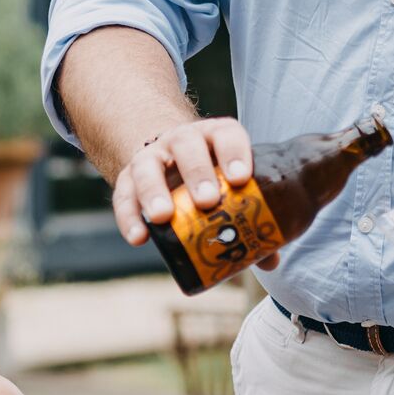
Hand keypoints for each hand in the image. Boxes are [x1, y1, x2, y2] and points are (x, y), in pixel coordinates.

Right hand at [108, 117, 267, 257]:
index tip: (240, 178)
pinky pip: (124, 194)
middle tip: (207, 202)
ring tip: (163, 217)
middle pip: (187, 146)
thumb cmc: (212, 176)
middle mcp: (183, 140)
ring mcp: (153, 157)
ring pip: (149, 166)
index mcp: (215, 137)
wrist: (169, 159)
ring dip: (155, 191)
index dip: (234, 153)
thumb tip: (269, 259)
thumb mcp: (231, 186)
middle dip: (197, 173)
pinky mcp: (128, 177)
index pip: (226, 135)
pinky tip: (139, 238)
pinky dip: (129, 216)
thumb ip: (250, 218)